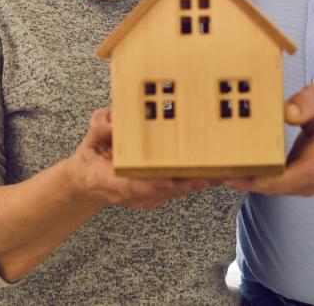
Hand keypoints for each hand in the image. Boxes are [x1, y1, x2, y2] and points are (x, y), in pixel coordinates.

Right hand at [64, 108, 213, 209]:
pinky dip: (199, 179)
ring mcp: (149, 196)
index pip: (134, 186)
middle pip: (165, 191)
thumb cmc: (92, 158)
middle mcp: (135, 193)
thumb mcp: (89, 140)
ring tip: (224, 172)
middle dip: (188, 183)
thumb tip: (113, 118)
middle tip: (211, 174)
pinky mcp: (160, 193)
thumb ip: (100, 128)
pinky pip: (181, 188)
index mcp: (114, 181)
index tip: (166, 181)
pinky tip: (217, 171)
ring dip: (200, 182)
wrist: (90, 180)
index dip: (152, 185)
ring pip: (178, 191)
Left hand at [225, 84, 313, 196]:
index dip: (281, 178)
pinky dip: (258, 182)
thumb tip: (288, 113)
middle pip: (289, 186)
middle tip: (226, 174)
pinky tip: (236, 173)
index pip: (308, 171)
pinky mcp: (303, 184)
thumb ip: (308, 102)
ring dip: (252, 184)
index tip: (256, 176)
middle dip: (256, 183)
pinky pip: (279, 187)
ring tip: (224, 174)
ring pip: (281, 189)